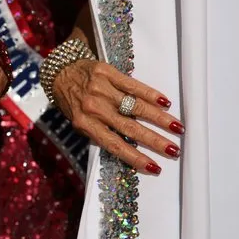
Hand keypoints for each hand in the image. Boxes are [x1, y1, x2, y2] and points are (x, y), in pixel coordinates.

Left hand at [53, 59, 182, 174]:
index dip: (135, 157)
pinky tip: (165, 103)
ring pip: (135, 106)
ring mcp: (100, 89)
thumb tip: (129, 148)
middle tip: (174, 150)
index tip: (154, 167)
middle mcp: (93, 107)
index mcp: (85, 123)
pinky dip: (150, 94)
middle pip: (129, 127)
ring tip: (177, 128)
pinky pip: (132, 85)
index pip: (113, 144)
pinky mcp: (106, 72)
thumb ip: (100, 132)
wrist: (60, 71)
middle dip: (154, 140)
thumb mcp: (80, 121)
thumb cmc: (73, 100)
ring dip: (159, 119)